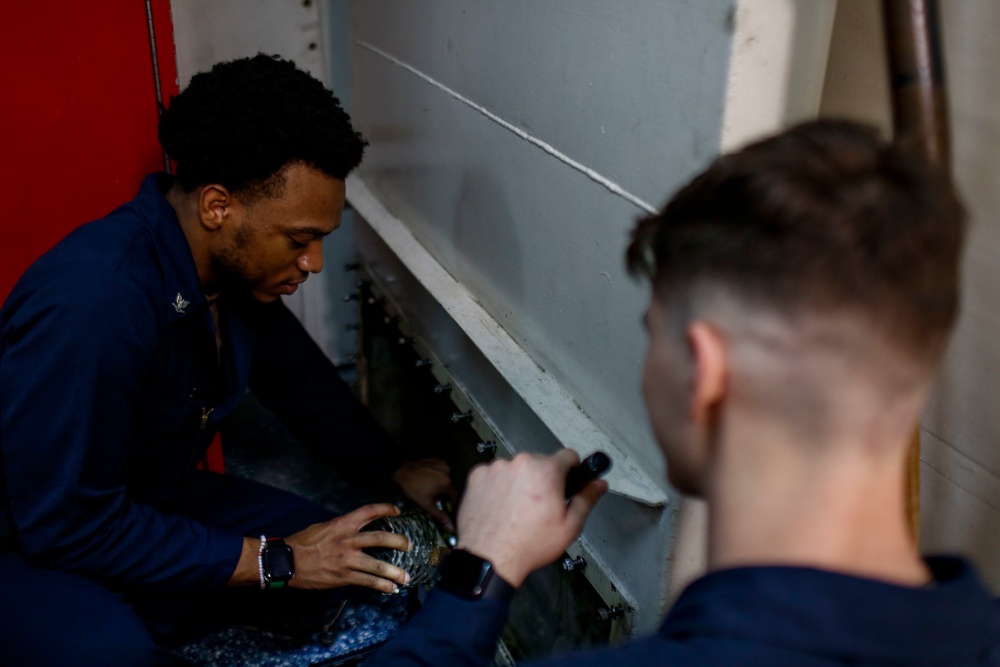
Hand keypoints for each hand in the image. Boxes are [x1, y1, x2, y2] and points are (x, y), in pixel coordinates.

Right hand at [285, 503, 411, 592]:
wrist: (287, 561)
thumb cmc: (303, 542)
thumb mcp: (323, 527)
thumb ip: (341, 527)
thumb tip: (354, 528)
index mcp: (343, 523)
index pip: (369, 511)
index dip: (386, 509)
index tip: (398, 511)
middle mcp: (348, 540)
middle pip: (381, 538)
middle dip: (399, 542)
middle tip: (410, 545)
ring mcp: (347, 559)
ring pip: (377, 565)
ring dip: (395, 572)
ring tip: (407, 577)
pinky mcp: (343, 577)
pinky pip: (367, 581)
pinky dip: (382, 586)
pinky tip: (391, 589)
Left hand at [391, 458, 457, 531]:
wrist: (402, 471)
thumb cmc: (414, 489)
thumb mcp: (427, 504)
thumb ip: (440, 516)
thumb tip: (451, 527)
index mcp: (447, 483)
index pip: (456, 498)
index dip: (453, 506)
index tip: (450, 510)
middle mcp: (449, 472)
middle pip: (451, 488)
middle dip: (446, 495)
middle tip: (437, 499)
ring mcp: (444, 464)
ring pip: (447, 479)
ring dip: (443, 485)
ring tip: (433, 488)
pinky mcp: (439, 460)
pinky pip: (443, 470)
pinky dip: (440, 476)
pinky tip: (431, 479)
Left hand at [456, 450, 606, 587]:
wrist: (489, 559)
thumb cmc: (528, 545)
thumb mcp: (569, 527)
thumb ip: (586, 499)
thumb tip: (599, 484)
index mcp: (546, 471)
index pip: (568, 455)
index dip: (571, 469)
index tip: (567, 481)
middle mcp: (520, 463)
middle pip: (540, 462)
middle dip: (543, 479)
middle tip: (540, 505)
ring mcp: (496, 467)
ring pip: (517, 468)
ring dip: (520, 481)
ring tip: (518, 509)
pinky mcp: (477, 475)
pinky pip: (495, 474)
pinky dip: (498, 486)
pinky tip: (501, 506)